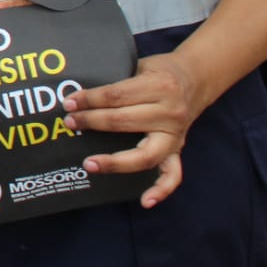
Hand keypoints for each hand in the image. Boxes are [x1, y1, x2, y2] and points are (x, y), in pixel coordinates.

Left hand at [60, 53, 205, 208]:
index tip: (69, 103)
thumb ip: (116, 79)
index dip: (90, 99)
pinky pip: (173, 174)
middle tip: (71, 123)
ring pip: (144, 154)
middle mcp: (170, 113)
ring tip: (89, 164)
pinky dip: (160, 190)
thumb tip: (77, 95)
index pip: (116, 95)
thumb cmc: (161, 71)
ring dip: (115, 162)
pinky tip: (144, 201)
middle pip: (124, 122)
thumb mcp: (140, 66)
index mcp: (159, 86)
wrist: (197, 78)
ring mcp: (176, 135)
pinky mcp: (178, 149)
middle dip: (93, 122)